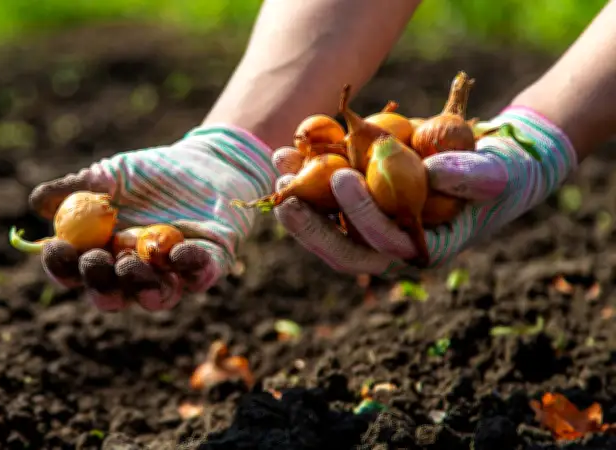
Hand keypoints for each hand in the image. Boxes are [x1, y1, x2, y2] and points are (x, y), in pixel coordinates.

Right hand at [28, 125, 276, 310]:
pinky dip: (187, 267)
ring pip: (152, 296)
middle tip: (95, 260)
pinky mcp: (207, 268)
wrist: (206, 163)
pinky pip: (197, 276)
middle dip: (98, 282)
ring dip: (139, 283)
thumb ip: (76, 188)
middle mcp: (133, 274)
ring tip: (129, 262)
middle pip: (109, 294)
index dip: (61, 265)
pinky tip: (178, 253)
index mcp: (103, 255)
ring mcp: (171, 275)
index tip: (57, 248)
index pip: (74, 271)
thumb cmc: (152, 173)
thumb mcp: (111, 176)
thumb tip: (38, 202)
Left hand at [271, 106, 577, 274]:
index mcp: (419, 246)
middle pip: (342, 246)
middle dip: (311, 225)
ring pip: (326, 222)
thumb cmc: (501, 171)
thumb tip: (432, 173)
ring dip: (299, 198)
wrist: (492, 157)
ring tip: (279, 164)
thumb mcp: (495, 174)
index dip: (360, 216)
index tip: (342, 177)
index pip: (382, 244)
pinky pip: (325, 195)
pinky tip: (285, 152)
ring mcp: (371, 221)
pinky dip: (305, 175)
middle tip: (286, 196)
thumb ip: (469, 178)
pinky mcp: (360, 198)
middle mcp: (389, 241)